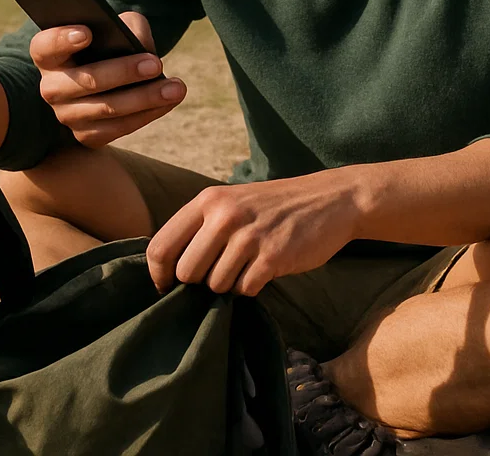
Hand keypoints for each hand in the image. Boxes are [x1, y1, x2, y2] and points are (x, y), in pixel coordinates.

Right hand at [30, 11, 186, 146]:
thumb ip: (129, 27)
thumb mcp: (118, 27)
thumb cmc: (111, 45)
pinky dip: (146, 115)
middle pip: (85, 81)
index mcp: (49, 54)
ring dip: (145, 98)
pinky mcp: (86, 136)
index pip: (46, 46)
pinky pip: (118, 129)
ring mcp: (67, 115)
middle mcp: (51, 87)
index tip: (88, 32)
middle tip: (156, 63)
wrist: (112, 79)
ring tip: (176, 88)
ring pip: (106, 109)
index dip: (62, 39)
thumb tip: (143, 46)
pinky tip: (169, 102)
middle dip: (123, 72)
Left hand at [146, 171, 364, 295]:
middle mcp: (224, 216)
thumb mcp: (232, 202)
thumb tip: (169, 270)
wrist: (330, 200)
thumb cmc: (274, 207)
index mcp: (207, 201)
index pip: (161, 246)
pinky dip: (252, 287)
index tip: (168, 286)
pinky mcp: (273, 256)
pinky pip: (245, 289)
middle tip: (220, 273)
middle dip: (199, 282)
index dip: (159, 274)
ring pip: (215, 285)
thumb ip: (201, 227)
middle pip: (186, 272)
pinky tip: (264, 269)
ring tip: (247, 266)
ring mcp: (249, 235)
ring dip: (229, 284)